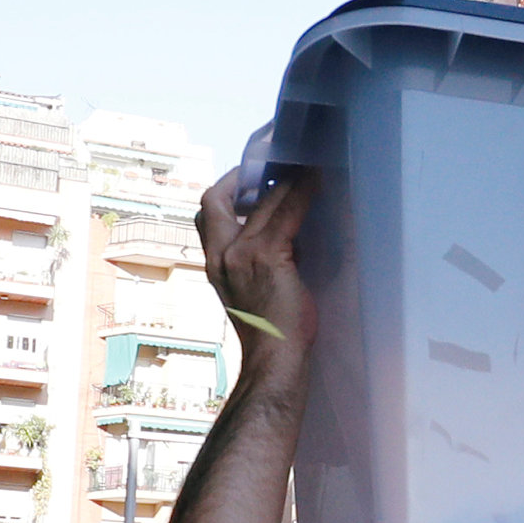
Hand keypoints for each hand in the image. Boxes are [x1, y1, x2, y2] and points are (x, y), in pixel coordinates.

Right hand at [195, 170, 315, 363]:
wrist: (274, 358)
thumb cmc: (272, 331)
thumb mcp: (253, 290)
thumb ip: (259, 261)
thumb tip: (286, 233)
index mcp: (214, 264)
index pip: (206, 216)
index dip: (224, 192)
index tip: (247, 180)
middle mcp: (221, 255)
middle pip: (217, 199)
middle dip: (241, 177)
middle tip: (271, 164)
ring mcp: (243, 254)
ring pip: (261, 201)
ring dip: (284, 179)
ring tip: (305, 165)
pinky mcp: (269, 256)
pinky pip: (287, 212)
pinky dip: (303, 193)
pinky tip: (317, 182)